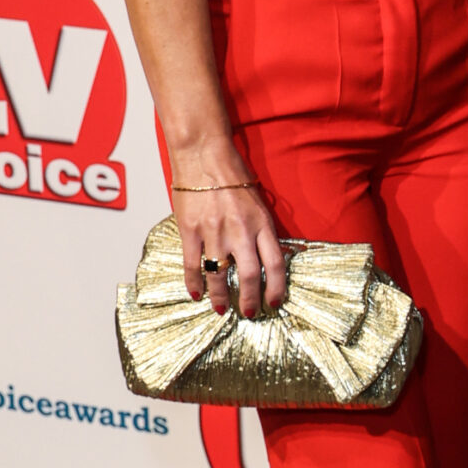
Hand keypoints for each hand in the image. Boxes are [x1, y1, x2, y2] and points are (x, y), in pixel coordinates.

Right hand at [170, 152, 286, 317]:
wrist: (204, 155)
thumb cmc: (233, 174)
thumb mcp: (258, 202)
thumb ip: (261, 229)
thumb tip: (267, 257)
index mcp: (261, 223)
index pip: (274, 264)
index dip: (277, 288)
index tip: (275, 302)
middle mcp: (240, 230)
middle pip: (248, 275)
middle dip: (249, 300)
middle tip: (249, 313)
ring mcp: (214, 232)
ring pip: (219, 275)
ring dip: (221, 297)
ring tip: (222, 309)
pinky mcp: (190, 230)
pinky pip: (192, 264)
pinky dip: (194, 283)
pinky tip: (197, 294)